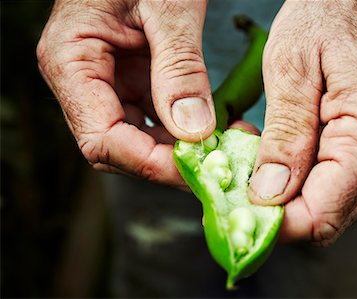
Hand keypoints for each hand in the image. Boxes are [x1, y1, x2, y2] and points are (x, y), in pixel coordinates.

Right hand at [37, 0, 214, 186]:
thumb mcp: (168, 6)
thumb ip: (179, 67)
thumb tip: (194, 131)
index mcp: (71, 61)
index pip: (101, 139)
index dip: (148, 163)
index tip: (197, 168)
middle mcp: (82, 80)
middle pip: (118, 148)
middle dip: (167, 164)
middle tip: (217, 167)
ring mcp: (107, 82)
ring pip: (139, 140)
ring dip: (181, 152)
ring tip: (227, 149)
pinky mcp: (132, 80)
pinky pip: (155, 120)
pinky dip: (185, 131)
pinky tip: (217, 130)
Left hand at [248, 0, 356, 245]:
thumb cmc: (333, 13)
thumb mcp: (292, 65)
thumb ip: (286, 133)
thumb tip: (268, 194)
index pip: (321, 216)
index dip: (273, 223)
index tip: (230, 206)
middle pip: (324, 220)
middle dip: (273, 212)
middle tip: (230, 184)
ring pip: (325, 206)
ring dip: (281, 195)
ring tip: (246, 163)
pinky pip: (329, 183)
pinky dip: (295, 178)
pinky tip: (270, 154)